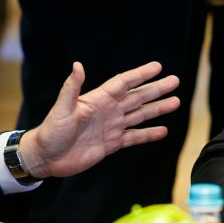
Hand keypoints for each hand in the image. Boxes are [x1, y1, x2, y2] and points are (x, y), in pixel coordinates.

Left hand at [18, 61, 180, 179]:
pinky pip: (134, 137)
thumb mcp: (62, 108)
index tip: (157, 67)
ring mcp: (111, 127)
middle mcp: (108, 111)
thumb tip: (78, 65)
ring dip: (157, 108)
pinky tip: (163, 131)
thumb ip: (71, 88)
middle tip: (175, 81)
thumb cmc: (51, 131)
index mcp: (98, 99)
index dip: (140, 75)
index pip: (124, 83)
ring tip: (175, 101)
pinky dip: (148, 134)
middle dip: (156, 89)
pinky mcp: (112, 144)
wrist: (48, 157)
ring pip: (139, 115)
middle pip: (137, 97)